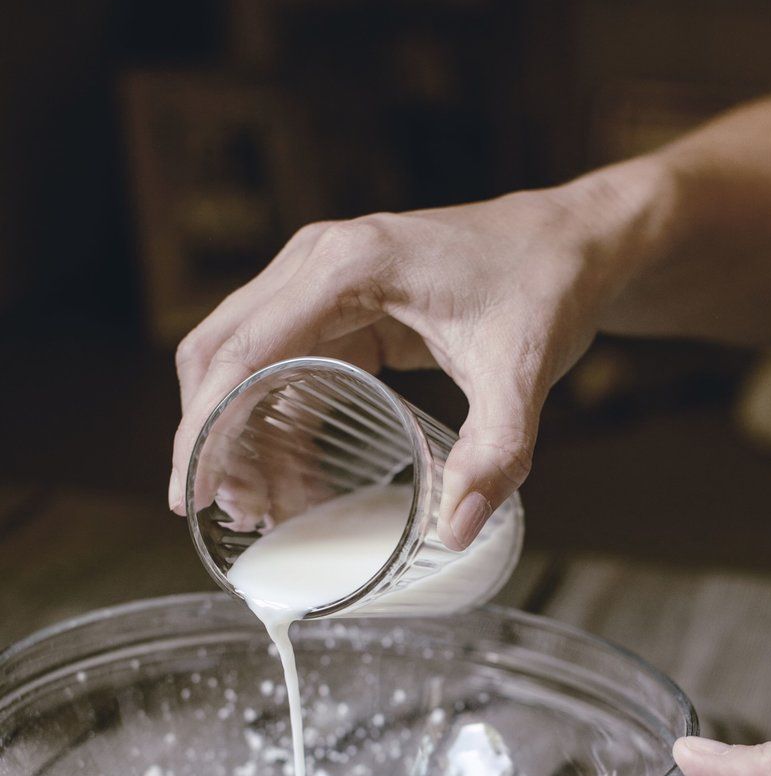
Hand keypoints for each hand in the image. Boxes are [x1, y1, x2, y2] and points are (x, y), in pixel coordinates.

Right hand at [169, 175, 634, 547]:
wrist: (573, 244)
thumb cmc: (545, 288)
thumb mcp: (522, 374)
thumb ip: (495, 454)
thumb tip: (457, 531)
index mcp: (348, 265)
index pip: (242, 351)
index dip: (206, 427)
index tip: (192, 494)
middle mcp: (318, 261)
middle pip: (220, 353)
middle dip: (213, 438)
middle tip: (232, 514)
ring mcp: (321, 277)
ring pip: (241, 359)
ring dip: (239, 432)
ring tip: (262, 509)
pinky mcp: (337, 302)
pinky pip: (282, 362)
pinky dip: (275, 419)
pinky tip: (293, 476)